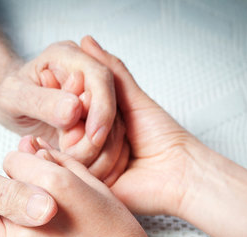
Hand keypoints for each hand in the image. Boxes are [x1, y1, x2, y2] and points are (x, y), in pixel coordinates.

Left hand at [0, 41, 125, 175]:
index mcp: (70, 56)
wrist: (11, 104)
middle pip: (115, 105)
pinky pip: (112, 141)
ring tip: (70, 163)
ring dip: (99, 152)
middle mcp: (89, 72)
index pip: (101, 78)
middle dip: (98, 137)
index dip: (102, 109)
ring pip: (118, 127)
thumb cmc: (9, 95)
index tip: (93, 137)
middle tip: (73, 158)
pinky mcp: (99, 119)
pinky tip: (80, 168)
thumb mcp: (13, 97)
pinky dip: (99, 159)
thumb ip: (41, 101)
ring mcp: (98, 97)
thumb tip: (75, 109)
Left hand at [0, 146, 225, 236]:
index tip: (40, 178)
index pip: (14, 159)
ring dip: (13, 214)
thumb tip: (30, 144)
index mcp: (57, 185)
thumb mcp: (97, 188)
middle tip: (46, 206)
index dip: (27, 165)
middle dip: (20, 189)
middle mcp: (30, 211)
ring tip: (44, 226)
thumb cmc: (117, 236)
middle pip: (4, 185)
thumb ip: (61, 161)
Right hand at [0, 148, 56, 236]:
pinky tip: (32, 174)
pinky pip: (25, 217)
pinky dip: (32, 196)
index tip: (59, 181)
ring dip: (42, 197)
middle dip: (51, 203)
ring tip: (40, 168)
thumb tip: (48, 210)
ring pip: (35, 225)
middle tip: (50, 168)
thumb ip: (12, 198)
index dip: (58, 215)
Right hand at [80, 36, 202, 215]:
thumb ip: (108, 71)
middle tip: (124, 131)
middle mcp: (86, 143)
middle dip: (98, 124)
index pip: (70, 105)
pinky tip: (122, 168)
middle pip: (68, 127)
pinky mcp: (88, 185)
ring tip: (128, 152)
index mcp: (94, 122)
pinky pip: (79, 168)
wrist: (178, 171)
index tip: (99, 102)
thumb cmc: (161, 136)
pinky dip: (104, 162)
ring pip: (72, 148)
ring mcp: (85, 165)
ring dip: (105, 146)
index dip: (83, 100)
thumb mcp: (132, 97)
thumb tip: (85, 41)